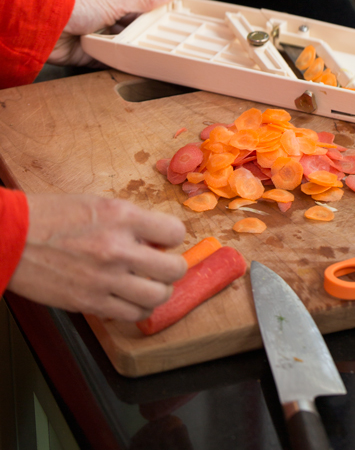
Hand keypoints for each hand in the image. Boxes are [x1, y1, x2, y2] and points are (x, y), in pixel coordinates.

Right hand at [8, 194, 186, 320]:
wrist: (13, 238)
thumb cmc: (53, 216)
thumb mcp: (99, 203)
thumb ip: (130, 220)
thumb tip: (155, 238)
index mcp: (122, 217)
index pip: (175, 232)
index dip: (173, 237)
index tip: (165, 240)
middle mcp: (117, 248)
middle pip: (173, 269)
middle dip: (173, 267)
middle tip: (164, 265)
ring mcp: (104, 279)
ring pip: (157, 297)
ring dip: (159, 292)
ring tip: (149, 284)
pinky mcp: (90, 303)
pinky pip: (131, 314)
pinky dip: (138, 309)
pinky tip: (131, 298)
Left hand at [48, 0, 180, 66]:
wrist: (43, 23)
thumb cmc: (76, 3)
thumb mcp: (118, 0)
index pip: (133, 6)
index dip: (148, 16)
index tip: (165, 23)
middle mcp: (97, 15)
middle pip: (126, 28)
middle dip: (139, 35)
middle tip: (161, 42)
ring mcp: (90, 35)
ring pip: (117, 45)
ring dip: (128, 49)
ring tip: (151, 56)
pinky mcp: (83, 54)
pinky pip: (104, 60)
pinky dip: (116, 63)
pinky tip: (132, 66)